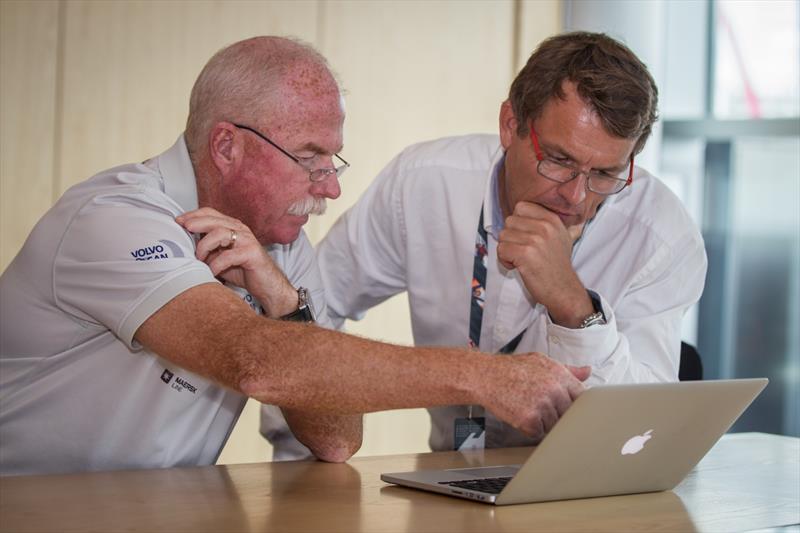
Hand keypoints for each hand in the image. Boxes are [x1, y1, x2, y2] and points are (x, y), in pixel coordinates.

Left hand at [176, 207, 297, 316]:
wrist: (268, 286)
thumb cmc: (244, 271)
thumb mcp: (220, 256)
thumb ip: (207, 248)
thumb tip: (184, 246)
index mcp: (232, 227)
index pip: (211, 213)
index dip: (194, 215)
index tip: (178, 221)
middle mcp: (241, 230)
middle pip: (215, 219)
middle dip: (196, 223)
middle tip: (184, 229)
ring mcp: (248, 241)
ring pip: (221, 233)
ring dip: (205, 245)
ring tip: (199, 258)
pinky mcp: (252, 254)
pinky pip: (229, 256)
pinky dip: (216, 264)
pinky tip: (211, 271)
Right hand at [477, 352, 589, 441]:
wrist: (485, 376)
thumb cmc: (511, 369)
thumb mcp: (540, 362)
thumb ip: (567, 370)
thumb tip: (587, 371)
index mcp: (559, 375)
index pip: (581, 397)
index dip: (573, 403)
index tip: (565, 404)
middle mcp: (554, 390)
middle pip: (568, 414)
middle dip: (557, 413)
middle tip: (540, 405)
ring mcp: (543, 405)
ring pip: (554, 425)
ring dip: (542, 422)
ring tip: (526, 407)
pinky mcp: (530, 420)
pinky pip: (539, 433)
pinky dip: (530, 429)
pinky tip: (520, 414)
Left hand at [497, 201, 592, 326]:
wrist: (564, 289)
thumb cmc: (557, 266)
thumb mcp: (560, 236)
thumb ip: (544, 222)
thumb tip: (521, 212)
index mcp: (552, 219)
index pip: (521, 207)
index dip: (517, 223)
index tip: (523, 236)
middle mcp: (544, 226)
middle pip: (509, 221)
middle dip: (510, 237)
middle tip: (521, 251)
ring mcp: (535, 239)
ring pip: (503, 236)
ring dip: (507, 250)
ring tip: (520, 260)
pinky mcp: (525, 253)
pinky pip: (501, 249)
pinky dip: (504, 260)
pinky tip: (517, 266)